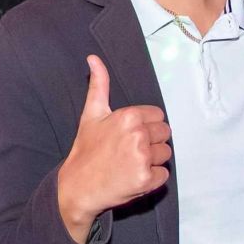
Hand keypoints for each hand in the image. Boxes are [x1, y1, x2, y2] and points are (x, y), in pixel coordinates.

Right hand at [57, 55, 171, 239]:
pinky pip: (163, 175)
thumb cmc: (86, 149)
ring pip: (165, 154)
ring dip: (152, 160)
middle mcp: (138, 135)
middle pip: (165, 134)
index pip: (158, 117)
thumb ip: (99, 84)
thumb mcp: (92, 114)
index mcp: (128, 116)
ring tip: (130, 164)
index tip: (129, 136)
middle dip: (151, 142)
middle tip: (129, 151)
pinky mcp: (146, 180)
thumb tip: (93, 58)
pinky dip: (151, 178)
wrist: (78, 186)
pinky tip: (133, 177)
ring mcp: (142, 158)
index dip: (146, 126)